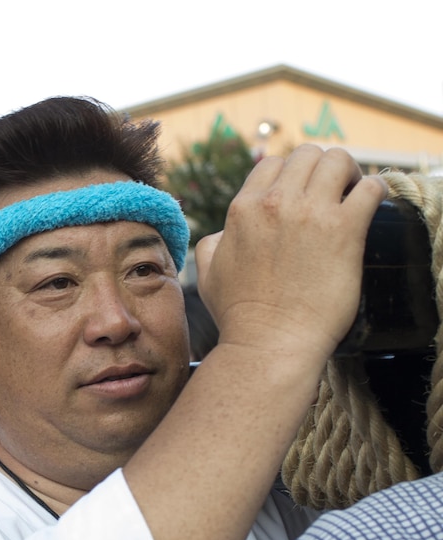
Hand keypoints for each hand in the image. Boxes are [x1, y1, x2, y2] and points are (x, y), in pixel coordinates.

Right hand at [196, 145, 386, 363]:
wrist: (269, 340)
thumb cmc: (239, 315)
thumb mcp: (208, 273)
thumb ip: (213, 242)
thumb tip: (224, 232)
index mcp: (243, 209)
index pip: (272, 164)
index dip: (290, 175)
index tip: (303, 191)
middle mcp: (276, 203)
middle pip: (307, 155)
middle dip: (321, 168)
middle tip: (332, 190)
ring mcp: (311, 213)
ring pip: (339, 160)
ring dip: (349, 173)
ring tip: (354, 193)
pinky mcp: (345, 230)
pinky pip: (371, 188)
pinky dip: (375, 191)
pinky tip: (372, 204)